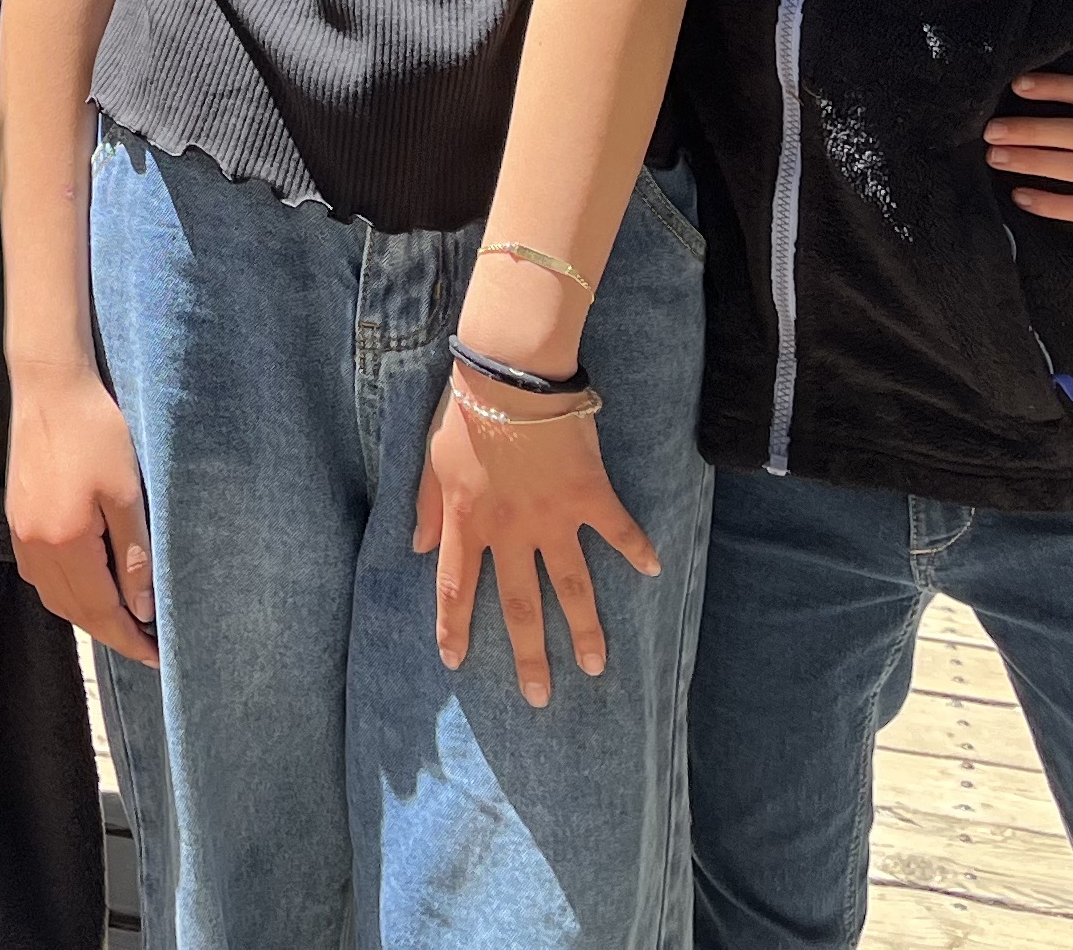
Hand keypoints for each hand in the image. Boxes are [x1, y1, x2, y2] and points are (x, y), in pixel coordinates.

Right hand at [6, 368, 157, 664]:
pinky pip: (41, 575)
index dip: (130, 639)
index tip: (159, 658)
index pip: (101, 611)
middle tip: (148, 645)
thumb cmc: (95, 431)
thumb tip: (142, 608)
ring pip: (54, 597)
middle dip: (111, 633)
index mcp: (65, 543)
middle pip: (74, 612)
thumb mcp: (127, 493)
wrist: (50, 386)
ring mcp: (21, 533)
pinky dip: (67, 591)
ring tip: (124, 619)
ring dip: (87, 615)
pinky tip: (90, 585)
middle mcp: (35, 546)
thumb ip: (134, 555)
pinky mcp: (17, 517)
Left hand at [416, 375, 657, 706]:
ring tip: (595, 665)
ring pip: (572, 585)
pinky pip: (617, 529)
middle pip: (520, 604)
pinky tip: (653, 570)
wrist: (510, 374)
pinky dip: (636, 548)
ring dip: (584, 629)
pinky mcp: (589, 494)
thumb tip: (419, 549)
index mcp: (468, 521)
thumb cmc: (464, 409)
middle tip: (540, 698)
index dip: (454, 626)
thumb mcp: (431, 460)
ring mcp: (553, 517)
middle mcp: (511, 530)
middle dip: (529, 655)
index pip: (456, 586)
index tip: (455, 661)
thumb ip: (428, 508)